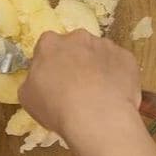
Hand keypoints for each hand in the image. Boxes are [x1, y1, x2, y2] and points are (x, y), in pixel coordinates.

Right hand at [18, 29, 142, 147]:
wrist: (97, 117)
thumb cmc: (55, 107)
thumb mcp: (27, 97)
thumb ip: (33, 80)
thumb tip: (41, 79)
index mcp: (50, 43)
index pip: (47, 46)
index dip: (50, 63)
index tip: (53, 79)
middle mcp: (78, 37)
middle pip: (75, 46)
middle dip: (75, 62)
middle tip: (76, 87)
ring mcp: (105, 45)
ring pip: (98, 54)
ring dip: (96, 68)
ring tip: (98, 95)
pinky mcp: (127, 58)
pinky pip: (119, 65)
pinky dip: (117, 77)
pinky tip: (113, 96)